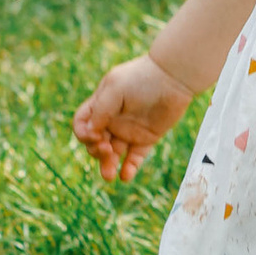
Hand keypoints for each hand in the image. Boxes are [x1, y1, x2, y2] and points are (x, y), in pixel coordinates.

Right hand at [72, 55, 196, 183]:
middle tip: (107, 151)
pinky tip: (125, 176)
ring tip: (110, 175)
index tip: (95, 136)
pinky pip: (134, 158)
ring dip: (108, 165)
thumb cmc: (141, 78)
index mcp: (101, 106)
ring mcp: (129, 131)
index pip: (83, 124)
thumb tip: (89, 133)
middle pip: (95, 143)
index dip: (83, 134)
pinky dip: (129, 169)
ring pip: (113, 154)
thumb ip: (100, 111)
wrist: (173, 78)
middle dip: (96, 151)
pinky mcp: (146, 139)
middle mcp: (112, 120)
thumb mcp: (114, 89)